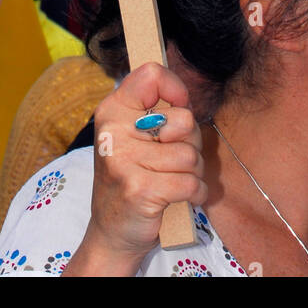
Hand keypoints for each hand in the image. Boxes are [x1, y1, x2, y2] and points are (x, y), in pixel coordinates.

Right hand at [64, 62, 205, 276]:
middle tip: (173, 160)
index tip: (177, 111)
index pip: (152, 74)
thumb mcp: (133, 137)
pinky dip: (196, 194)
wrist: (111, 233)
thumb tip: (184, 99)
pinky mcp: (140, 189)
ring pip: (190, 155)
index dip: (175, 91)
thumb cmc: (132, 178)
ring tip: (174, 181)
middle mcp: (114, 130)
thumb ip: (156, 113)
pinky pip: (191, 183)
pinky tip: (183, 198)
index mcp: (112, 110)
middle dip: (192, 143)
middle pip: (184, 119)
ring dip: (193, 173)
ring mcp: (124, 161)